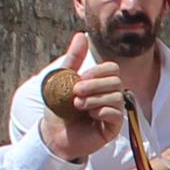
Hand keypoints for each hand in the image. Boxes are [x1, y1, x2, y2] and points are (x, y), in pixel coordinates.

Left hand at [33, 37, 121, 160]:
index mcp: (99, 83)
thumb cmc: (58, 107)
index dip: (97, 72)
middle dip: (94, 85)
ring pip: (116, 97)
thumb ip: (74, 58)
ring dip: (94, 99)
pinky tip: (90, 115)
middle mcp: (109, 96)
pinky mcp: (112, 128)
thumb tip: (81, 35)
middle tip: (75, 92)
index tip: (79, 78)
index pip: (112, 69)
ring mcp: (112, 112)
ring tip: (77, 105)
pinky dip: (101, 111)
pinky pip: (117, 114)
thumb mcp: (62, 79)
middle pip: (116, 81)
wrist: (52, 134)